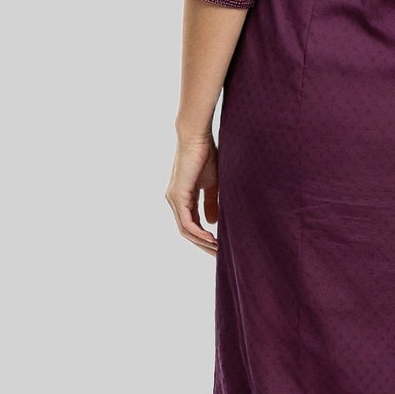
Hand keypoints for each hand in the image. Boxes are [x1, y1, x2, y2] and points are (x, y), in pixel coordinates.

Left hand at [167, 131, 220, 253]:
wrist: (197, 138)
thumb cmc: (206, 156)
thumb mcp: (213, 184)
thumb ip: (211, 203)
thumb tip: (213, 222)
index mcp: (183, 198)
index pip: (192, 224)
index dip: (205, 237)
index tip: (220, 246)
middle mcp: (174, 201)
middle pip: (187, 231)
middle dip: (203, 245)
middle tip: (219, 255)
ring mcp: (174, 199)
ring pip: (185, 230)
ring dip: (202, 242)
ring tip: (218, 249)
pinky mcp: (177, 196)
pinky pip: (186, 222)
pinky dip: (199, 232)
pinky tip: (211, 238)